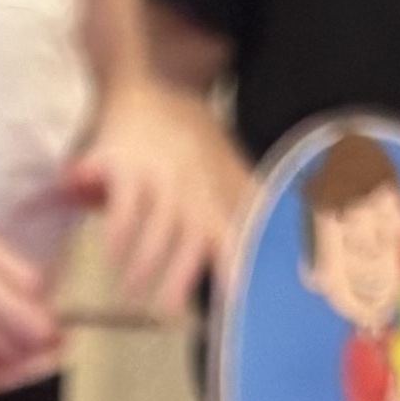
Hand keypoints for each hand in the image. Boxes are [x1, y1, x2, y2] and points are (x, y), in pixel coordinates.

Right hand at [64, 86, 247, 320]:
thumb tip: (290, 246)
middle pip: (188, 242)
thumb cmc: (195, 141)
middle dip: (179, 279)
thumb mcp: (231, 169)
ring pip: (153, 229)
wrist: (155, 85)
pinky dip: (116, 234)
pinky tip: (109, 257)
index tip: (237, 304)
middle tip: (166, 314)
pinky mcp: (124, 166)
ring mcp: (158, 178)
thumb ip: (250, 207)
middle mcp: (191, 191)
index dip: (235, 271)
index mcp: (218, 196)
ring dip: (141, 265)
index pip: (232, 239)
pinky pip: (121, 206)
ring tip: (130, 295)